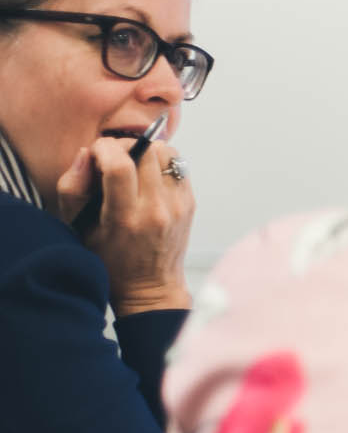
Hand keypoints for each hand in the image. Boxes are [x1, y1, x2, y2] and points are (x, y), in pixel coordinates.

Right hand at [58, 137, 193, 315]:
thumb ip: (72, 189)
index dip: (104, 149)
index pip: (120, 165)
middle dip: (123, 146)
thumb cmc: (109, 259)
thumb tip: (86, 153)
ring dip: (146, 151)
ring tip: (131, 165)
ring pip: (167, 153)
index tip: (95, 154)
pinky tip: (148, 176)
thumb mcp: (78, 229)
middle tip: (112, 158)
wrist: (151, 287)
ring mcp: (178, 206)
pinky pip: (179, 166)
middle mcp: (156, 210)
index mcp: (125, 218)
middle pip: (146, 151)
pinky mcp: (190, 203)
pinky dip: (161, 162)